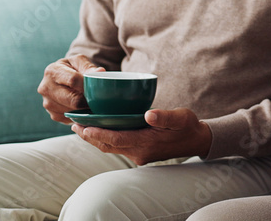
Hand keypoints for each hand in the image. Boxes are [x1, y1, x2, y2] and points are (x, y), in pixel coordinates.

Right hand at [38, 55, 103, 123]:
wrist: (62, 79)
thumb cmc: (73, 68)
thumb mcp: (80, 61)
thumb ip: (89, 67)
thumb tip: (99, 72)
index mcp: (52, 71)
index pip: (73, 80)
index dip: (88, 86)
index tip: (99, 89)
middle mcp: (46, 88)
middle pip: (73, 100)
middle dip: (88, 100)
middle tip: (99, 100)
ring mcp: (47, 103)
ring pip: (74, 111)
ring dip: (85, 109)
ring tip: (90, 102)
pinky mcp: (53, 115)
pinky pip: (71, 118)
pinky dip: (80, 114)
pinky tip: (83, 107)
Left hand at [71, 108, 212, 164]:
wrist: (197, 141)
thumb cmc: (188, 126)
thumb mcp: (181, 117)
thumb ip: (165, 116)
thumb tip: (148, 114)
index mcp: (147, 143)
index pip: (116, 139)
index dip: (98, 133)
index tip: (83, 126)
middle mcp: (139, 152)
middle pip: (108, 145)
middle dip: (89, 136)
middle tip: (74, 124)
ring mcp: (139, 155)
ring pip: (110, 148)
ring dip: (94, 139)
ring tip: (79, 128)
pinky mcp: (139, 153)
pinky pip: (117, 147)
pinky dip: (104, 139)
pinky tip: (98, 130)